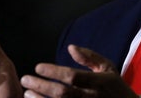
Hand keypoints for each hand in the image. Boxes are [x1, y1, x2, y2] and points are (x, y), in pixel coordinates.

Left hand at [20, 44, 137, 97]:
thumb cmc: (115, 88)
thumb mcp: (107, 68)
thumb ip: (89, 56)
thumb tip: (71, 47)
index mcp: (98, 82)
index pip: (72, 76)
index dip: (53, 71)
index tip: (38, 67)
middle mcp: (92, 97)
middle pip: (62, 93)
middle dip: (41, 86)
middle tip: (26, 79)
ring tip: (27, 94)